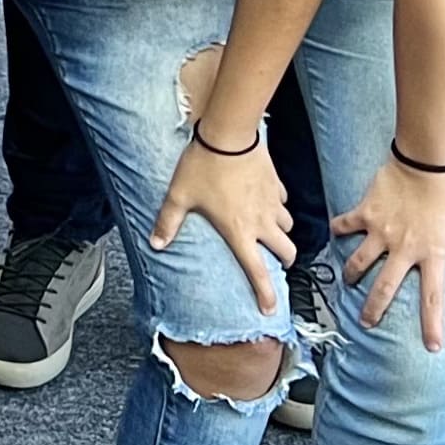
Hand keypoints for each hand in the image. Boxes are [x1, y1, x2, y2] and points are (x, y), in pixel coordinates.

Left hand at [149, 136, 294, 310]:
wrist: (228, 135)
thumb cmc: (203, 167)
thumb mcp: (179, 197)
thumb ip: (168, 223)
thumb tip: (156, 245)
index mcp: (239, 231)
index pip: (257, 271)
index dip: (265, 294)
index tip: (270, 309)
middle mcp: (262, 221)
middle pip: (287, 251)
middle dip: (284, 261)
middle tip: (275, 262)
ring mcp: (272, 203)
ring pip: (288, 227)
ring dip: (282, 233)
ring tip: (270, 233)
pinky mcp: (276, 185)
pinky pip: (282, 203)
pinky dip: (277, 207)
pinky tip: (265, 202)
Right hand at [334, 158, 444, 350]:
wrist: (424, 162)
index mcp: (431, 254)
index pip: (433, 298)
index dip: (433, 325)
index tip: (432, 346)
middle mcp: (403, 249)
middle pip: (384, 288)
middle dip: (373, 309)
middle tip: (367, 322)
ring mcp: (381, 232)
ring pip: (359, 262)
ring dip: (353, 275)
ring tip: (349, 282)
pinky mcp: (366, 214)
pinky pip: (346, 225)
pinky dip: (339, 230)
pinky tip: (335, 234)